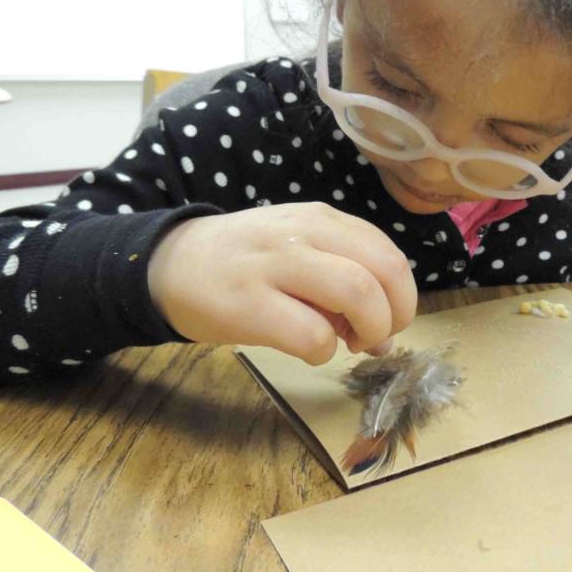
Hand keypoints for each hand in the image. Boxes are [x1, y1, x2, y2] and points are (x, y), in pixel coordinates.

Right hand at [147, 203, 417, 364]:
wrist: (169, 264)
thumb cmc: (246, 262)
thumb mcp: (301, 253)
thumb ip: (347, 282)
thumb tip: (387, 339)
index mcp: (322, 220)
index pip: (389, 254)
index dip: (402, 296)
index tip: (385, 318)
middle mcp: (304, 233)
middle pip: (383, 271)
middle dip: (395, 315)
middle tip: (373, 336)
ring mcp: (275, 265)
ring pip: (356, 292)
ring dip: (368, 329)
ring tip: (348, 341)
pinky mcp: (248, 305)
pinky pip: (312, 335)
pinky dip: (323, 351)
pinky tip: (307, 349)